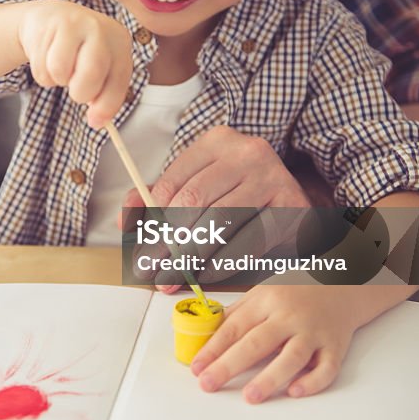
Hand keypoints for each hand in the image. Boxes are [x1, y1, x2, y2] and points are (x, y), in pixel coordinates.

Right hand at [18, 0, 132, 127]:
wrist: (51, 19)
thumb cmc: (80, 50)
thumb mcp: (100, 66)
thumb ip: (104, 93)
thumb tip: (98, 122)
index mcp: (120, 40)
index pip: (119, 80)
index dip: (107, 105)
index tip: (95, 122)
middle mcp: (100, 28)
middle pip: (92, 72)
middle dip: (81, 93)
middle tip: (76, 91)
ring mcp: (73, 23)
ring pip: (60, 70)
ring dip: (57, 80)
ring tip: (61, 69)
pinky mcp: (47, 26)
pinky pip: (41, 66)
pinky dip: (43, 73)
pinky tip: (47, 58)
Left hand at [120, 126, 311, 288]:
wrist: (294, 202)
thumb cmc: (237, 195)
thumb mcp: (197, 186)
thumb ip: (157, 199)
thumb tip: (124, 220)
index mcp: (216, 141)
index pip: (171, 184)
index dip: (150, 222)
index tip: (141, 252)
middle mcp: (247, 152)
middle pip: (193, 202)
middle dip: (167, 243)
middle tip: (152, 272)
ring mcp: (273, 177)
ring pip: (219, 223)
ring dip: (191, 257)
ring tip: (172, 278)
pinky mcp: (291, 206)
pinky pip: (249, 241)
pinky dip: (222, 262)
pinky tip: (206, 274)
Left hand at [190, 285, 366, 402]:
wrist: (342, 285)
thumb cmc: (294, 293)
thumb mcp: (262, 294)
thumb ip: (236, 314)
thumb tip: (206, 337)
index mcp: (266, 301)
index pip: (234, 327)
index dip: (213, 348)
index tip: (197, 368)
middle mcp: (289, 316)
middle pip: (257, 342)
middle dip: (229, 365)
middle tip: (208, 384)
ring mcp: (314, 332)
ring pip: (292, 356)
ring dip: (270, 377)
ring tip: (250, 397)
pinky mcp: (335, 346)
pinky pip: (327, 367)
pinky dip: (313, 381)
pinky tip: (295, 391)